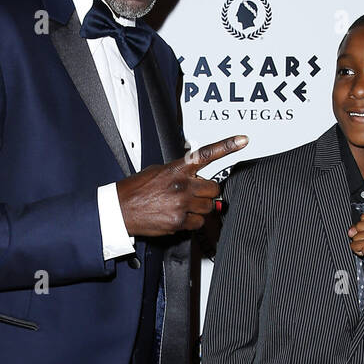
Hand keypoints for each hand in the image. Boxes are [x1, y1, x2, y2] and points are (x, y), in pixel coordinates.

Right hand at [117, 136, 247, 237]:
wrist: (120, 209)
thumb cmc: (137, 190)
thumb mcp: (158, 171)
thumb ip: (180, 172)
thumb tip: (196, 177)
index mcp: (177, 168)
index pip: (206, 154)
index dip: (227, 146)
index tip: (243, 140)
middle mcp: (182, 184)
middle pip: (214, 188)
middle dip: (207, 193)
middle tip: (194, 195)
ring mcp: (181, 204)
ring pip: (208, 207)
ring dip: (199, 208)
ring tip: (181, 207)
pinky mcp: (179, 221)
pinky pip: (198, 223)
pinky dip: (191, 222)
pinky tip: (177, 217)